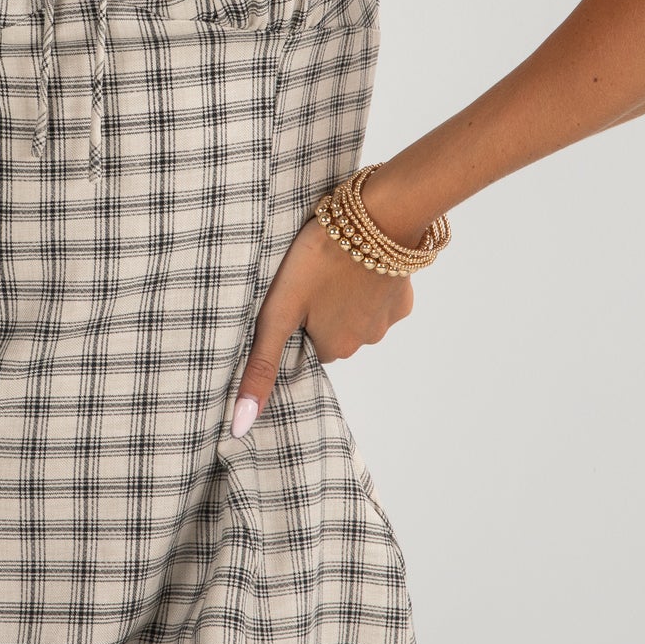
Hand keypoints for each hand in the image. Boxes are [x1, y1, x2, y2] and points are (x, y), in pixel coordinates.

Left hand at [229, 213, 413, 432]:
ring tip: (333, 262)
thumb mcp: (278, 313)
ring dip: (344, 294)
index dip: (294, 319)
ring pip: (356, 313)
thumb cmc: (319, 260)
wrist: (376, 217)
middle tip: (308, 274)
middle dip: (319, 308)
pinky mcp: (404, 295)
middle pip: (331, 330)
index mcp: (334, 349)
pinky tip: (359, 258)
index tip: (290, 295)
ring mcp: (388, 319)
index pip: (304, 343)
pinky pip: (380, 295)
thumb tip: (240, 426)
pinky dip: (368, 281)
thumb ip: (261, 366)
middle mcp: (365, 342)